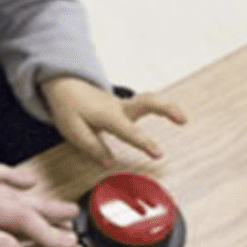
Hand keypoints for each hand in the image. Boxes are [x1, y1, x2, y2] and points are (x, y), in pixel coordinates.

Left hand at [43, 77, 186, 167]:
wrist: (64, 84)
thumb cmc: (68, 106)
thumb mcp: (72, 129)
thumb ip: (91, 146)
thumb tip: (109, 162)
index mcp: (107, 115)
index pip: (128, 131)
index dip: (144, 142)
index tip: (159, 154)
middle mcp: (119, 108)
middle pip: (146, 102)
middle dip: (166, 109)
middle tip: (183, 120)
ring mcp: (122, 105)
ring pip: (148, 101)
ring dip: (167, 107)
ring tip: (183, 119)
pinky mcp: (123, 106)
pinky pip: (144, 104)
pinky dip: (159, 107)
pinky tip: (171, 114)